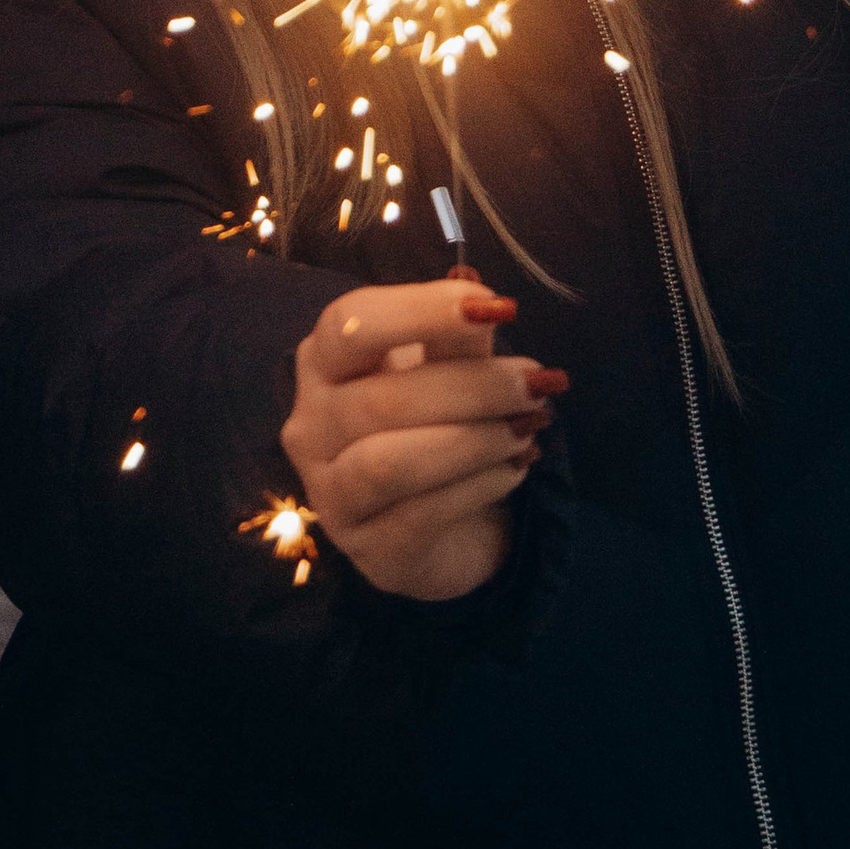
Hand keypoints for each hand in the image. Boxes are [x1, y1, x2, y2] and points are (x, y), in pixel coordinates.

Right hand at [281, 278, 561, 602]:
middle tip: (539, 383)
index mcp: (323, 363)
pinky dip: (478, 486)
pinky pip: (421, 516)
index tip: (495, 306)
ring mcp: (330, 494)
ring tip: (527, 429)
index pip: (351, 323)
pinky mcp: (368, 551)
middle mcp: (310, 425)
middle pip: (383, 398)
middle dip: (474, 387)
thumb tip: (483, 297)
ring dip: (473, 441)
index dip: (421, 310)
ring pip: (391, 463)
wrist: (442, 527)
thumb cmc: (434, 427)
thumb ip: (457, 340)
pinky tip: (515, 469)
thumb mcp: (444, 372)